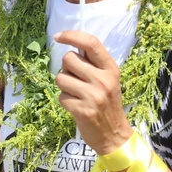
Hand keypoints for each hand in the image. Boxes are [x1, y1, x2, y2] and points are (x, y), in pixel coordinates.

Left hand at [53, 30, 133, 153]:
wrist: (114, 135)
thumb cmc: (107, 103)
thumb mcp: (107, 79)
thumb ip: (93, 63)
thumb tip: (71, 43)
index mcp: (111, 69)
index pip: (91, 43)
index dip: (72, 36)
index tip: (58, 36)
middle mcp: (103, 80)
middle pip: (68, 59)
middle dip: (66, 68)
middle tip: (77, 81)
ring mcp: (94, 95)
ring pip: (60, 78)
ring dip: (64, 86)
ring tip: (77, 95)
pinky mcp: (83, 110)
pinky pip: (61, 96)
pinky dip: (65, 101)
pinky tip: (76, 107)